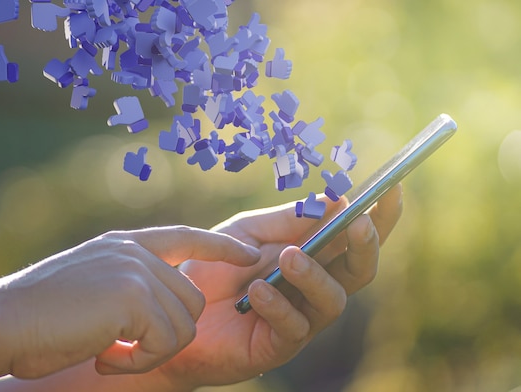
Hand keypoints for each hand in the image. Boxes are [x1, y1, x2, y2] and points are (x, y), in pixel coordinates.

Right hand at [0, 226, 259, 379]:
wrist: (0, 321)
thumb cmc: (38, 315)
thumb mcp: (91, 286)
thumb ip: (128, 284)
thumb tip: (161, 310)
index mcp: (125, 244)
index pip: (186, 236)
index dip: (220, 245)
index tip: (248, 254)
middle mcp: (135, 252)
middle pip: (191, 299)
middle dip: (166, 335)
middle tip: (122, 351)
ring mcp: (136, 271)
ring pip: (184, 324)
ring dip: (151, 352)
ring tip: (109, 354)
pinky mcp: (133, 297)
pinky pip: (165, 342)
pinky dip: (139, 362)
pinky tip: (104, 358)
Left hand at [153, 184, 402, 387]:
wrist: (175, 309)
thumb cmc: (213, 268)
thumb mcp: (248, 232)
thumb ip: (288, 219)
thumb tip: (335, 198)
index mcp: (312, 255)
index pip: (354, 237)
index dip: (380, 216)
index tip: (393, 189)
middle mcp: (313, 287)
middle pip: (360, 271)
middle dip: (365, 247)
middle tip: (357, 225)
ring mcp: (300, 317)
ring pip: (333, 300)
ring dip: (315, 275)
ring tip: (289, 257)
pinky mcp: (279, 345)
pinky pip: (294, 327)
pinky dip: (279, 305)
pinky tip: (258, 290)